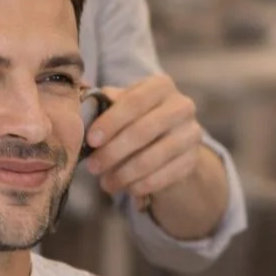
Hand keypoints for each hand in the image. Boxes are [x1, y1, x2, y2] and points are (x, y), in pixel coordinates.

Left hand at [84, 74, 202, 207]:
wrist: (171, 142)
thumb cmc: (135, 119)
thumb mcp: (121, 106)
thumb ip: (103, 104)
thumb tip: (81, 110)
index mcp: (160, 86)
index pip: (133, 101)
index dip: (110, 122)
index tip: (91, 140)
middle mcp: (182, 106)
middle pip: (143, 130)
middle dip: (114, 151)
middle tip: (92, 166)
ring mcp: (191, 133)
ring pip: (154, 157)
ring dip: (125, 173)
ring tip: (105, 182)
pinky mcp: (193, 160)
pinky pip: (166, 176)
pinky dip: (142, 184)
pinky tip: (126, 189)